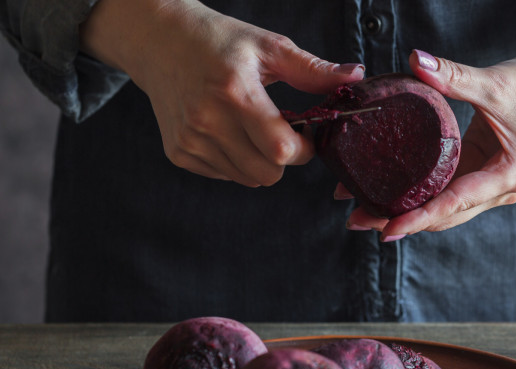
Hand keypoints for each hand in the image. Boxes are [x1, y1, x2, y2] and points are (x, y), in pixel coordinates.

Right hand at [81, 0, 364, 186]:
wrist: (159, 41)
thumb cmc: (218, 41)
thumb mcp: (268, 47)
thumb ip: (313, 70)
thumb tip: (356, 77)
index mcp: (235, 92)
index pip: (281, 149)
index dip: (304, 148)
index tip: (306, 131)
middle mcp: (207, 121)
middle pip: (267, 174)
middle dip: (284, 159)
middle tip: (281, 131)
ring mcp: (190, 140)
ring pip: (247, 179)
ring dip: (260, 161)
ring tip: (252, 127)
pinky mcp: (178, 152)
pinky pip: (225, 175)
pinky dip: (236, 161)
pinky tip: (229, 131)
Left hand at [344, 0, 515, 239]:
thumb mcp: (493, 83)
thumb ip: (452, 76)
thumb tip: (415, 60)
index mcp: (509, 175)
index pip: (455, 204)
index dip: (418, 218)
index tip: (387, 229)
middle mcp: (501, 189)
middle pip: (444, 215)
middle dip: (401, 220)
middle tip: (357, 220)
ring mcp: (490, 185)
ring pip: (443, 209)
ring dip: (405, 211)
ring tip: (361, 211)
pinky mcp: (480, 174)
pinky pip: (445, 192)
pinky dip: (417, 195)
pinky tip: (385, 192)